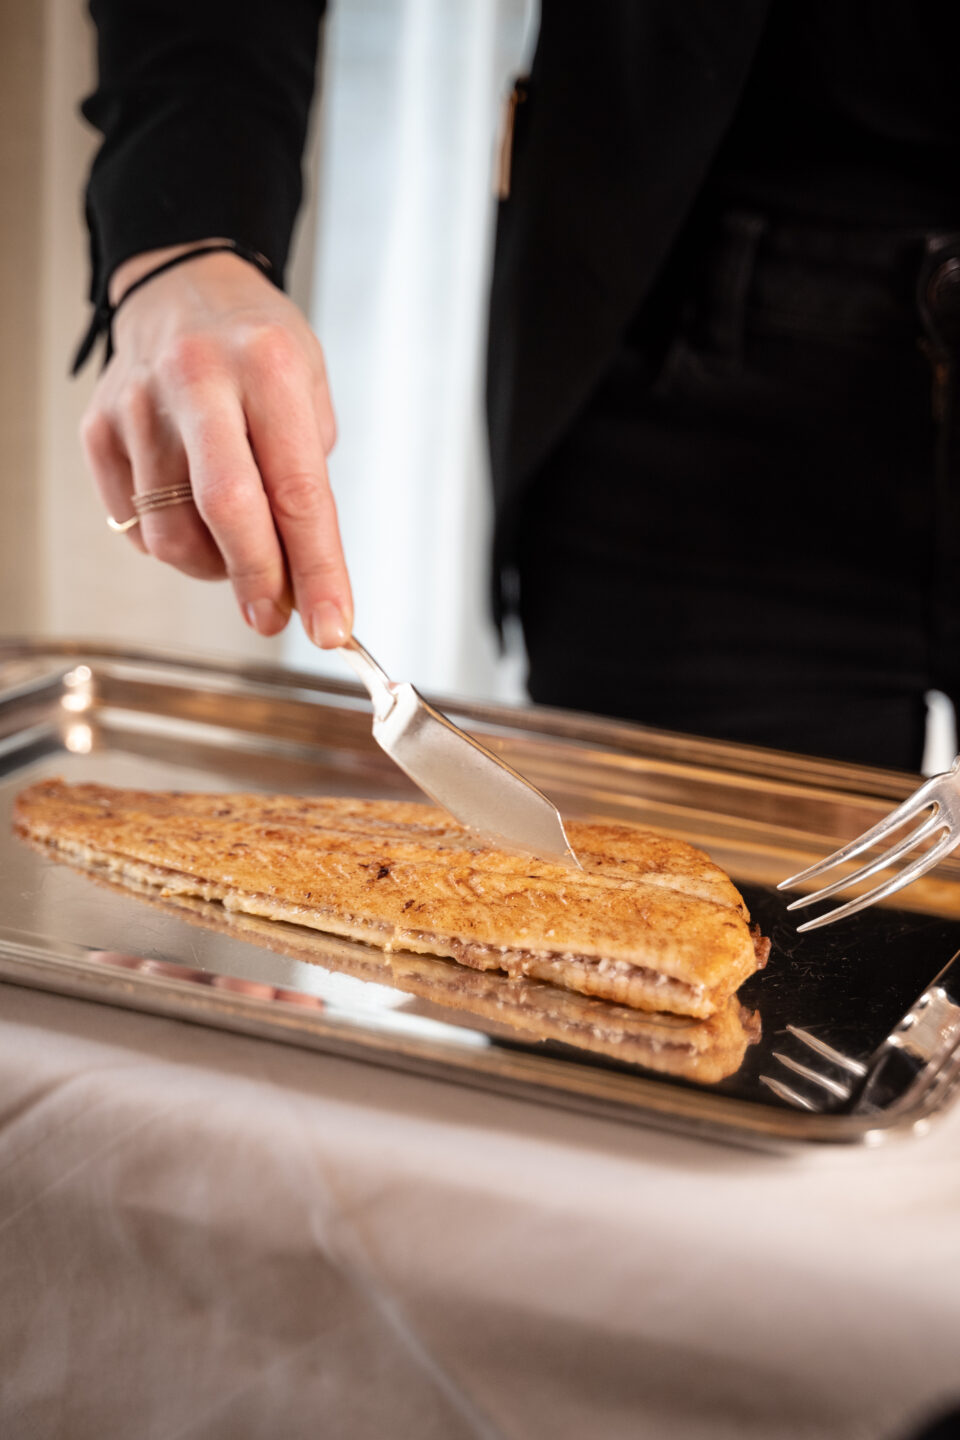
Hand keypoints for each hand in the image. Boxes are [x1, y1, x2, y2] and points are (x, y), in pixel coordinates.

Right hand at [80, 242, 352, 645]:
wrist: (182, 289)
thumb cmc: (258, 350)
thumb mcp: (309, 393)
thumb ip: (305, 480)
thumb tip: (302, 580)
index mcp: (267, 367)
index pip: (299, 492)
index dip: (318, 570)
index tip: (332, 626)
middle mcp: (198, 379)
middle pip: (226, 509)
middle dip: (258, 580)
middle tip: (275, 617)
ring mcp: (139, 406)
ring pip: (172, 532)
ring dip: (214, 564)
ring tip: (236, 543)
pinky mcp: (99, 429)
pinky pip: (136, 526)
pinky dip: (173, 541)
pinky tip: (191, 511)